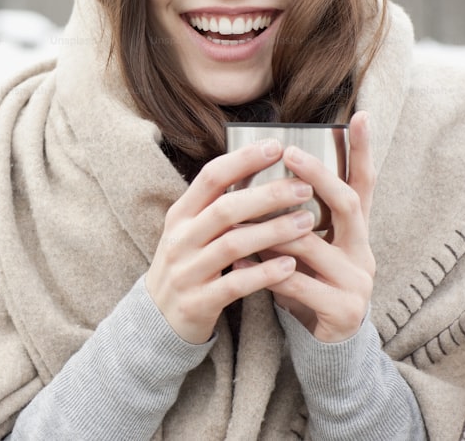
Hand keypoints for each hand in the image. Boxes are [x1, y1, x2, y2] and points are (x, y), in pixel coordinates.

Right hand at [146, 138, 317, 343]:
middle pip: (224, 209)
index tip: (276, 146)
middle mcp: (180, 239)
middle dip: (267, 195)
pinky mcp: (198, 302)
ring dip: (272, 232)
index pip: (210, 177)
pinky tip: (290, 265)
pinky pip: (234, 284)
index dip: (242, 160)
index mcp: (179, 215)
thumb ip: (217, 206)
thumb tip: (259, 169)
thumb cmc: (188, 266)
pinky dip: (264, 274)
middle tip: (304, 186)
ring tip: (307, 222)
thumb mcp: (190, 231)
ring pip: (232, 244)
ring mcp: (186, 271)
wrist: (158, 319)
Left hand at [236, 111, 375, 341]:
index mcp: (354, 230)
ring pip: (314, 246)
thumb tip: (256, 168)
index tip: (358, 115)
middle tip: (291, 155)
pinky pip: (298, 285)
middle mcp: (362, 250)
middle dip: (318, 178)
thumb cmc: (305, 280)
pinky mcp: (342, 310)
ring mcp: (357, 281)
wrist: (320, 339)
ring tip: (243, 215)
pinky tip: (239, 265)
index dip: (363, 150)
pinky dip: (266, 273)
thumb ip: (289, 213)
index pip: (363, 182)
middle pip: (348, 204)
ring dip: (275, 230)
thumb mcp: (302, 243)